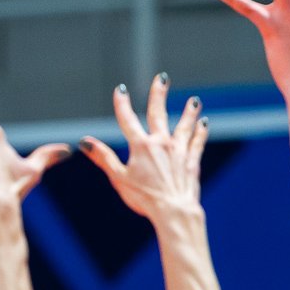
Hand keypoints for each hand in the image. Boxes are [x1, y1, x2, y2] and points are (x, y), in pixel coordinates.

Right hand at [78, 74, 206, 220]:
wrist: (173, 210)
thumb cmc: (144, 198)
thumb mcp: (119, 178)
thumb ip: (103, 158)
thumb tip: (85, 142)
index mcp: (141, 146)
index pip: (128, 120)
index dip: (122, 104)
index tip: (120, 90)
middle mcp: (161, 143)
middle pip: (158, 114)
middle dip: (158, 94)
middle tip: (162, 78)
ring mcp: (178, 151)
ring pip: (184, 125)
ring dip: (189, 112)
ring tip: (194, 101)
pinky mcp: (191, 161)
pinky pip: (197, 142)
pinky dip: (200, 132)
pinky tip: (204, 123)